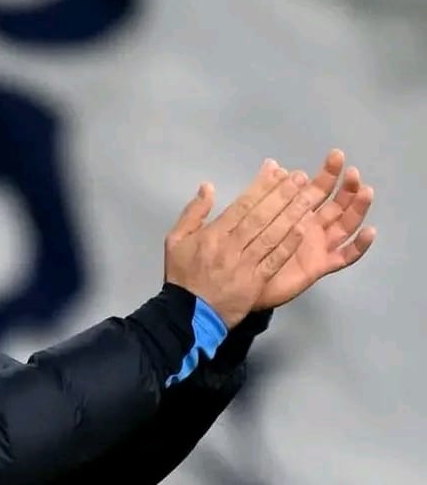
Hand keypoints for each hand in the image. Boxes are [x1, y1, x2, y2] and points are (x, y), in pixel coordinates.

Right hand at [164, 159, 325, 328]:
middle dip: (282, 195)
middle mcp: (230, 247)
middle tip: (300, 178)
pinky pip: (274, 260)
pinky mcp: (255, 282)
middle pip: (260, 217)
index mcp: (212, 235)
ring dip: (291, 215)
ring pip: (271, 235)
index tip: (277, 171)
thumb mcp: (175, 240)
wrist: (189, 313)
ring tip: (309, 197)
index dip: (261, 187)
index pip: (241, 205)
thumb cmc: (183, 275)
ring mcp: (244, 265)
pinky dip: (288, 245)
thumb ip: (193, 213)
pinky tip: (302, 230)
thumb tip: (208, 187)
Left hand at [255, 149, 375, 308]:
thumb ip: (260, 190)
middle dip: (347, 187)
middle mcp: (312, 227)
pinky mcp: (320, 265)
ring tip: (365, 191)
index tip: (335, 156)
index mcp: (297, 213)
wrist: (236, 282)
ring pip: (345, 225)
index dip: (327, 173)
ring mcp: (318, 246)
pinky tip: (369, 231)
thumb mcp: (248, 215)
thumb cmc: (243, 249)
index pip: (317, 188)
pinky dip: (359, 246)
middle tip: (352, 171)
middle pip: (337, 203)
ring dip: (357, 208)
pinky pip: (345, 257)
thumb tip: (272, 164)